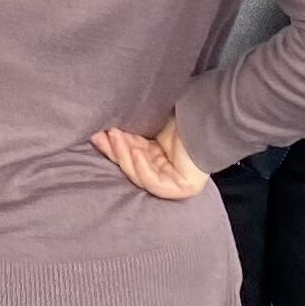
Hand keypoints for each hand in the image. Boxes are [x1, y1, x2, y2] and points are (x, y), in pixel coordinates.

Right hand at [90, 118, 209, 199]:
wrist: (207, 117)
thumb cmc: (182, 116)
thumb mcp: (149, 126)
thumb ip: (131, 131)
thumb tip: (102, 125)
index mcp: (157, 157)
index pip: (129, 156)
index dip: (112, 146)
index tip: (97, 133)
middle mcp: (164, 171)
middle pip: (132, 167)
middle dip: (115, 150)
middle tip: (102, 134)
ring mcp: (173, 182)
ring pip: (140, 175)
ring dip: (125, 156)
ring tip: (116, 137)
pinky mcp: (182, 188)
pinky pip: (156, 183)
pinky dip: (144, 169)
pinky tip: (137, 153)